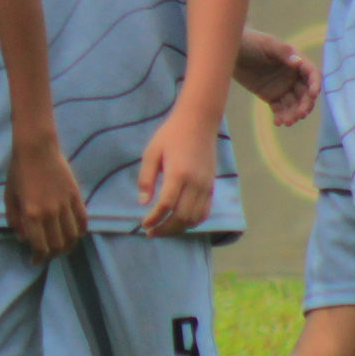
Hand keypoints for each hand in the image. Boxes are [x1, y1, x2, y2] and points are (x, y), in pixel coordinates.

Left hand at [5, 134, 86, 260]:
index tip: (34, 260)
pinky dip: (80, 231)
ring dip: (67, 246)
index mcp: (31, 215)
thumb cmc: (18, 171)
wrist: (36, 148)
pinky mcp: (76, 196)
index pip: (40, 246)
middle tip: (47, 254)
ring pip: (72, 236)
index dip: (38, 258)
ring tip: (61, 246)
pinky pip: (82, 220)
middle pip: (57, 245)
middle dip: (52, 254)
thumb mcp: (9, 197)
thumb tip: (22, 238)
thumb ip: (14, 220)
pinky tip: (74, 234)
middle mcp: (50, 213)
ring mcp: (65, 205)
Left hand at [138, 110, 219, 234]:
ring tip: (163, 229)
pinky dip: (192, 223)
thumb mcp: (151, 152)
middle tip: (151, 232)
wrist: (198, 123)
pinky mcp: (211, 187)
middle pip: (182, 217)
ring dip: (178, 229)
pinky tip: (179, 223)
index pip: (166, 205)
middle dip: (165, 229)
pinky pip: (204, 212)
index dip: (154, 219)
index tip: (143, 225)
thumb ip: (146, 178)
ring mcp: (206, 186)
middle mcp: (195, 182)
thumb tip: (142, 203)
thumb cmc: (170, 135)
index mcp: (178, 173)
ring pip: (194, 218)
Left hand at [234, 30, 318, 127]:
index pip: (312, 74)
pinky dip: (281, 116)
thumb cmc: (250, 42)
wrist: (231, 51)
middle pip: (305, 93)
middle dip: (305, 105)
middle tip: (299, 114)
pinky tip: (278, 122)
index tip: (313, 94)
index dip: (315, 84)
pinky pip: (280, 109)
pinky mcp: (271, 96)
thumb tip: (298, 61)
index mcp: (296, 61)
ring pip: (294, 104)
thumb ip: (283, 52)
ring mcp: (282, 87)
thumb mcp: (267, 45)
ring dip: (293, 114)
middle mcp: (292, 76)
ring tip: (287, 122)